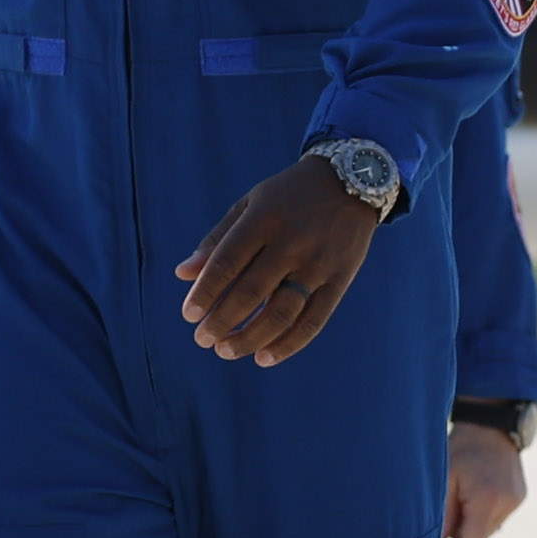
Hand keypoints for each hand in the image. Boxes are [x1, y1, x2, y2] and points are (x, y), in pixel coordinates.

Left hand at [173, 158, 388, 364]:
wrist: (353, 180)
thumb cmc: (289, 196)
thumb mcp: (250, 204)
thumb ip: (217, 239)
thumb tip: (183, 275)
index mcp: (264, 219)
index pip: (228, 262)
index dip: (205, 292)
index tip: (188, 315)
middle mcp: (292, 242)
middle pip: (252, 292)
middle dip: (222, 321)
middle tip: (203, 339)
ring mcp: (319, 263)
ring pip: (282, 312)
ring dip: (251, 338)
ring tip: (226, 351)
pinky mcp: (341, 278)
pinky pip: (315, 319)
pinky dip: (289, 343)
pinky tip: (265, 357)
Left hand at [442, 422, 530, 537]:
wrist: (490, 425)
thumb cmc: (461, 450)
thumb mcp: (445, 481)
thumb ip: (443, 515)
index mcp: (487, 500)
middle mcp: (507, 503)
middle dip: (461, 533)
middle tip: (448, 509)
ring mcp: (516, 501)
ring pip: (489, 528)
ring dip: (472, 522)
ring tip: (463, 495)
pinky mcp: (519, 497)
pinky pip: (497, 516)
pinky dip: (483, 512)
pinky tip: (476, 491)